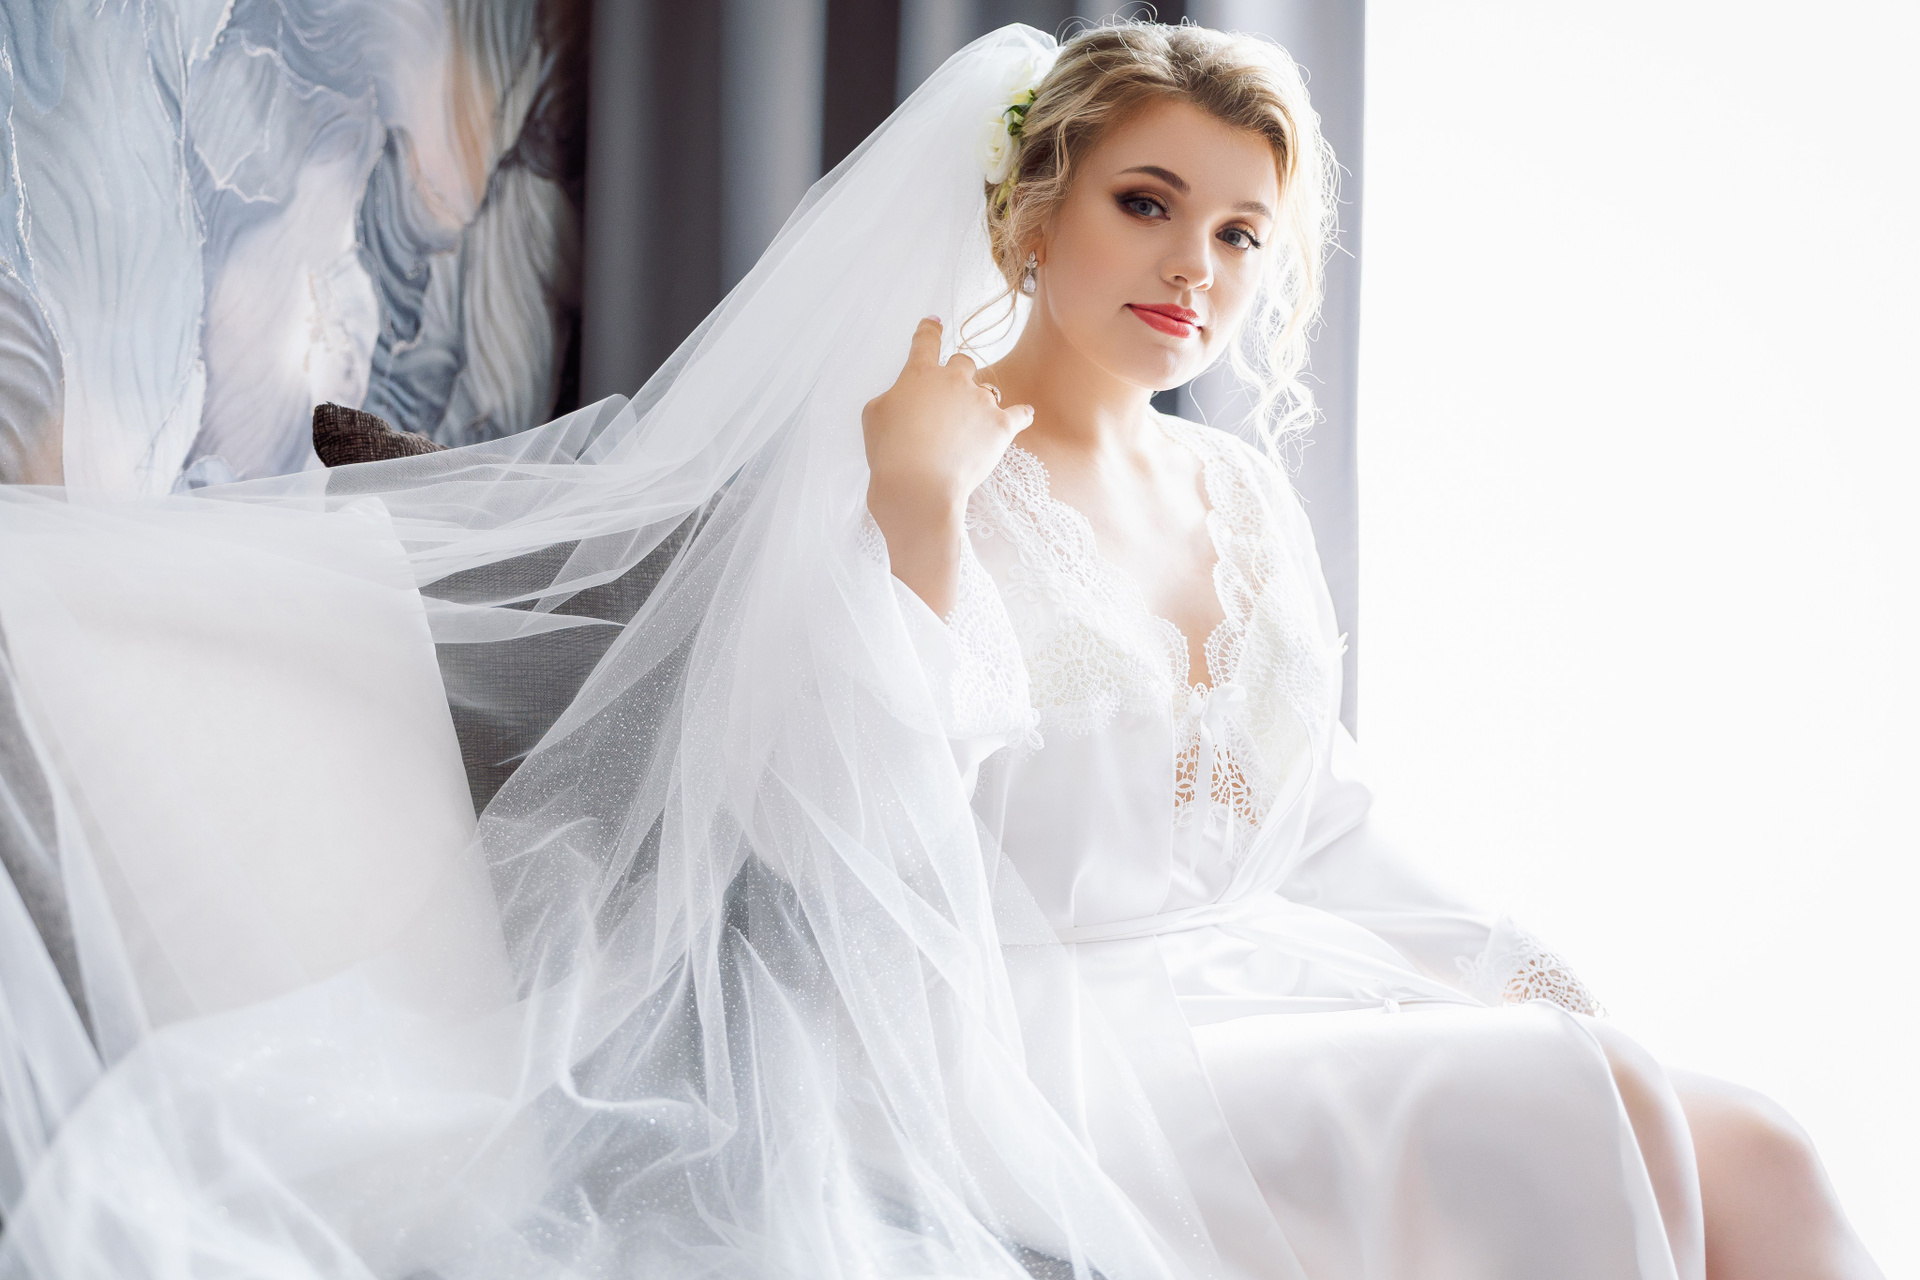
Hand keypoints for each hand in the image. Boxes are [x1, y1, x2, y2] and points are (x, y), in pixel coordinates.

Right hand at [862, 316, 1033, 515]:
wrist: (918, 486)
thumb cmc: (890, 453)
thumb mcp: (874, 415)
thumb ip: (893, 397)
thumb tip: (905, 398)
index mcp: (920, 374)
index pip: (925, 342)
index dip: (929, 330)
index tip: (933, 322)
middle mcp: (954, 380)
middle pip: (964, 362)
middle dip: (959, 374)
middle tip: (952, 396)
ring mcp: (980, 402)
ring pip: (988, 391)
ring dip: (981, 402)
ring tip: (972, 427)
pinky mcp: (1002, 426)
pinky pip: (1020, 414)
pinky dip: (1022, 415)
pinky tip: (1025, 415)